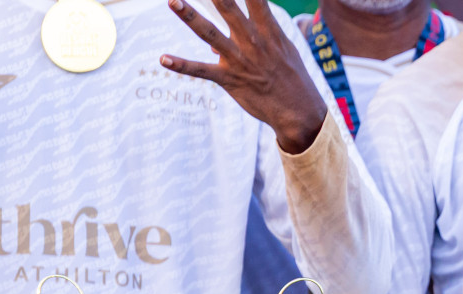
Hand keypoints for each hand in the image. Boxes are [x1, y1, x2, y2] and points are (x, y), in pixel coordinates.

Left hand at [162, 0, 327, 153]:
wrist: (300, 113)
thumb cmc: (292, 77)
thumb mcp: (281, 51)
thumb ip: (252, 38)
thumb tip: (216, 41)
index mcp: (269, 31)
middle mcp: (252, 42)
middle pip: (228, 7)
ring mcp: (239, 60)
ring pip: (210, 34)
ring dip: (190, 16)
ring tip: (172, 1)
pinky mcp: (230, 80)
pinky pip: (202, 71)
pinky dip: (182, 65)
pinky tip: (163, 59)